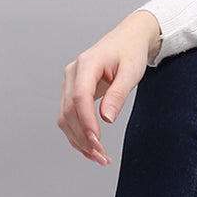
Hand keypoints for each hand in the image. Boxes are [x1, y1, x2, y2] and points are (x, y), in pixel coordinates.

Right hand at [58, 10, 161, 164]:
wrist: (128, 39)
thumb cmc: (130, 51)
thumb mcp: (131, 71)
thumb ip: (118, 94)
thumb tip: (106, 119)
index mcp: (87, 64)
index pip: (80, 97)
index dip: (86, 122)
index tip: (97, 141)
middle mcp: (72, 73)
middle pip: (69, 111)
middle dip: (83, 137)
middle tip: (101, 156)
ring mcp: (69, 82)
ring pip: (65, 117)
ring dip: (79, 139)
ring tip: (98, 157)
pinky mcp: (72, 90)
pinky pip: (69, 116)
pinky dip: (77, 133)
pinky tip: (90, 148)